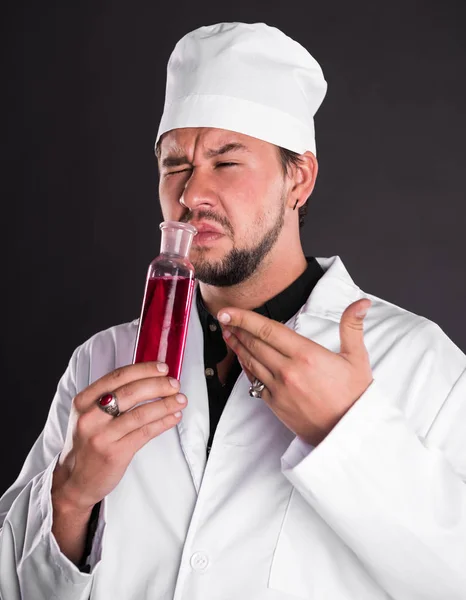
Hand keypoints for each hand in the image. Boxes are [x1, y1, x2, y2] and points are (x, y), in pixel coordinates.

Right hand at [52, 362, 186, 511]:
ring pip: (140, 413)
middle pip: (131, 392)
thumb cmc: (87, 443)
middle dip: (158, 385)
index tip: (162, 368)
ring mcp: (101, 436)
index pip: (118, 377)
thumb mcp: (89, 414)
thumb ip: (111, 397)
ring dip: (165, 404)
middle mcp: (90, 417)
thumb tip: (148, 379)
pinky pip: (145, 433)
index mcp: (83, 401)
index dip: (144, 370)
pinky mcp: (114, 453)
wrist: (74, 480)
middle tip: (175, 384)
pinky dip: (163, 422)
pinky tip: (174, 417)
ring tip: (181, 400)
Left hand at [218, 299, 372, 445]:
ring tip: (228, 333)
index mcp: (306, 355)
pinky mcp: (275, 404)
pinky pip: (254, 381)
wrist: (348, 433)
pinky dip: (245, 367)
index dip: (244, 318)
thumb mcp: (357, 358)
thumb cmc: (353, 396)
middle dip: (236, 328)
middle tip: (224, 317)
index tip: (229, 311)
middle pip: (254, 343)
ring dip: (236, 345)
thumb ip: (352, 326)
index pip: (267, 330)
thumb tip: (361, 303)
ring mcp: (279, 389)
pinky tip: (241, 358)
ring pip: (251, 361)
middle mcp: (288, 371)